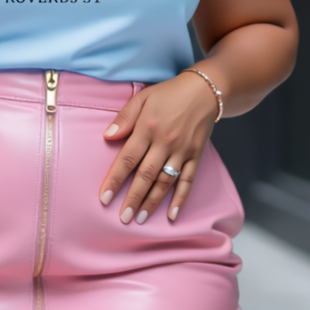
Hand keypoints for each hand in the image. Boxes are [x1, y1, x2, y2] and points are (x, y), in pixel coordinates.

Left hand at [99, 71, 216, 223]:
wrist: (204, 90)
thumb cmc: (169, 94)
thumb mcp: (142, 98)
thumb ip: (124, 118)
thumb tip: (107, 137)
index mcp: (147, 128)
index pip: (127, 159)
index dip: (115, 180)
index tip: (104, 198)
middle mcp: (164, 142)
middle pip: (145, 175)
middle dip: (133, 198)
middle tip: (123, 218)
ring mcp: (182, 151)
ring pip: (165, 181)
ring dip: (152, 202)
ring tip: (140, 219)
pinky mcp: (196, 155)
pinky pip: (188, 180)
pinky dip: (180, 198)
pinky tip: (172, 214)